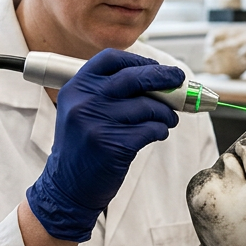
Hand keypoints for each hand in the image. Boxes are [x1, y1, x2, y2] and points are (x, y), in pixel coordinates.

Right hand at [26, 49, 182, 240]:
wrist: (67, 186)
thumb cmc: (83, 146)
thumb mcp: (82, 110)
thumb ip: (109, 92)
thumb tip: (156, 78)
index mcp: (76, 88)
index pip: (111, 59)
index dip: (138, 60)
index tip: (155, 66)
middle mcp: (84, 102)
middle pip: (134, 77)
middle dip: (163, 77)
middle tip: (179, 80)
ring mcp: (97, 123)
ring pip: (148, 106)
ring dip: (165, 112)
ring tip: (168, 119)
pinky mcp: (113, 145)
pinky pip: (150, 129)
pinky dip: (160, 130)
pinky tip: (158, 134)